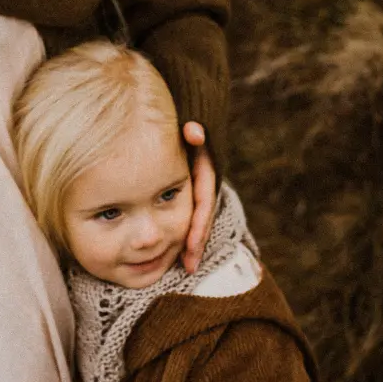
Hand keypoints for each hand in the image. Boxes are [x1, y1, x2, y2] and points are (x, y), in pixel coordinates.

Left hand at [181, 122, 215, 273]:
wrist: (189, 114)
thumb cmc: (185, 120)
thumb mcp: (190, 124)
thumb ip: (192, 129)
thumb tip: (193, 132)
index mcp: (206, 169)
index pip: (204, 202)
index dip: (198, 225)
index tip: (191, 246)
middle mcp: (204, 180)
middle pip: (203, 215)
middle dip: (197, 241)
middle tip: (188, 267)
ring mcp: (196, 185)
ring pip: (196, 216)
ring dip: (193, 241)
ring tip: (186, 266)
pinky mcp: (188, 189)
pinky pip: (187, 212)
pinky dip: (184, 230)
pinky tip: (176, 250)